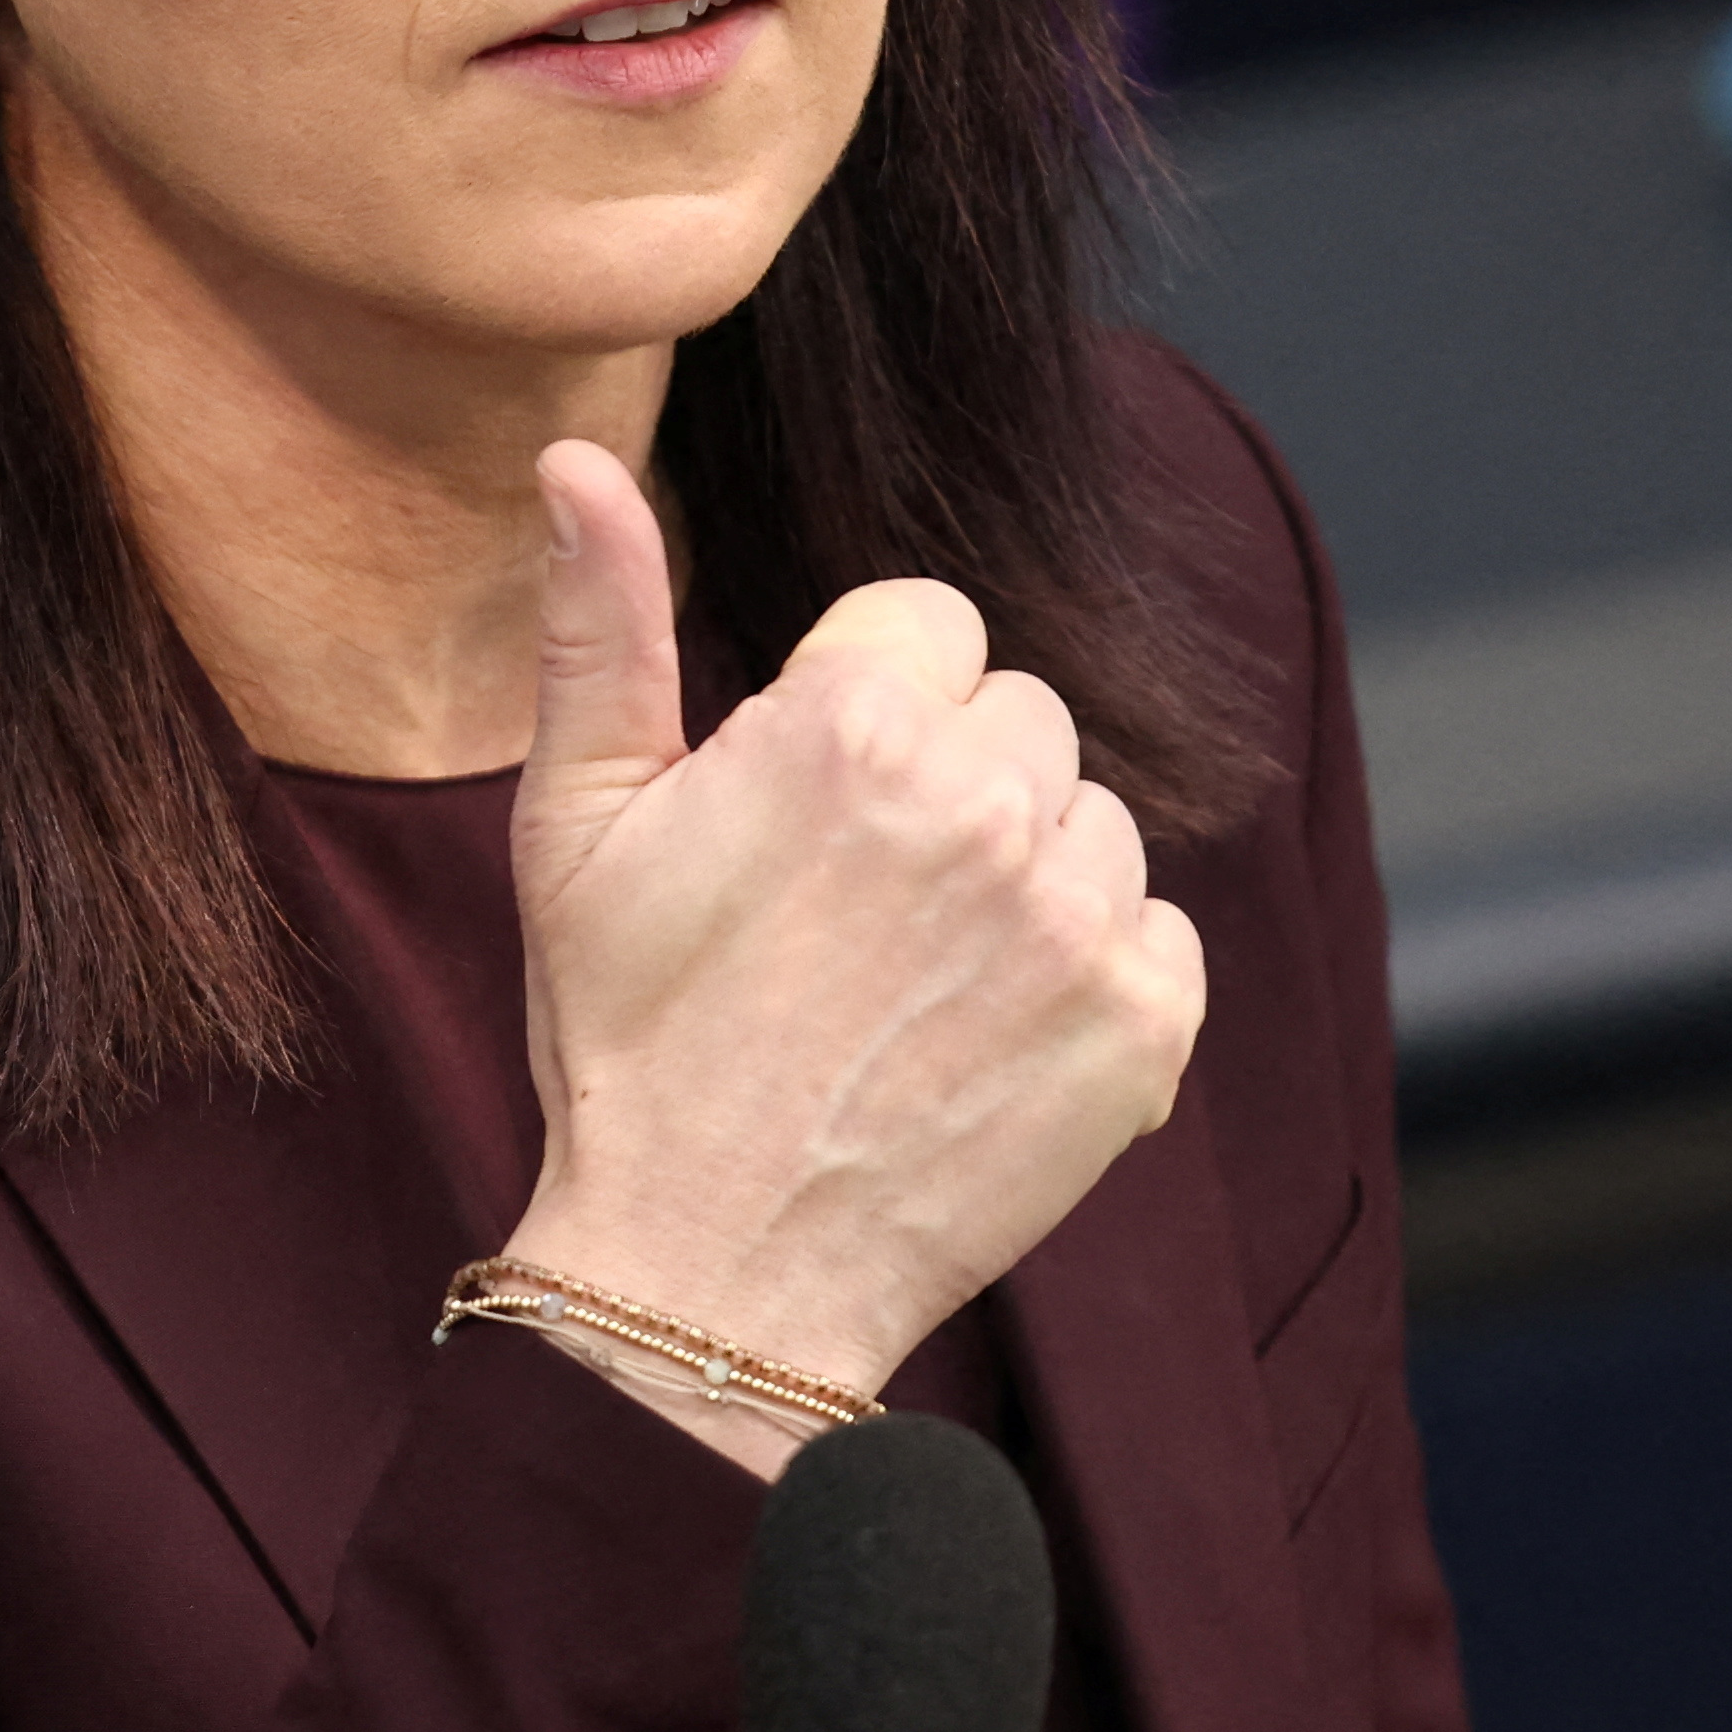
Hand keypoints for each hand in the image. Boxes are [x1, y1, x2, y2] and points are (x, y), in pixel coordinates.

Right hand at [496, 444, 1201, 1455]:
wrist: (710, 1273)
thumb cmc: (627, 1044)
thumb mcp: (575, 824)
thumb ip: (602, 624)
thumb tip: (576, 458)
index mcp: (849, 727)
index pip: (929, 622)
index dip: (864, 707)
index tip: (812, 809)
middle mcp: (983, 802)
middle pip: (1019, 713)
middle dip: (951, 783)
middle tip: (855, 910)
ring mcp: (1076, 917)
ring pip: (1093, 819)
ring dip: (1026, 877)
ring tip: (917, 979)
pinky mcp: (1145, 1023)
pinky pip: (1157, 933)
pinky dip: (1094, 979)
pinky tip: (987, 1036)